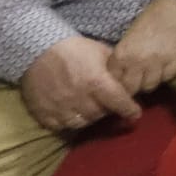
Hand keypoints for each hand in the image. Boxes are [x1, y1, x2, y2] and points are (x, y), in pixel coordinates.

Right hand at [19, 37, 141, 132]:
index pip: (118, 102)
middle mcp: (79, 97)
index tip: (135, 114)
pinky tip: (72, 113)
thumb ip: (116, 68)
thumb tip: (130, 80)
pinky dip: (68, 122)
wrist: (39, 50)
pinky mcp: (43, 113)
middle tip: (108, 104)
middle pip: (100, 115)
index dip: (129, 110)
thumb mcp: (102, 52)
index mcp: (96, 81)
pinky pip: (60, 126)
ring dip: (89, 117)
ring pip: (81, 123)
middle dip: (107, 110)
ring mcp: (59, 107)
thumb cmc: (75, 49)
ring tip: (91, 108)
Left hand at [106, 0, 175, 95]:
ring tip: (149, 75)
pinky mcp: (174, 64)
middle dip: (131, 86)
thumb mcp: (128, 38)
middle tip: (135, 81)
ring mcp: (157, 65)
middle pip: (131, 88)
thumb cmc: (149, 19)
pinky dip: (163, 75)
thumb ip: (123, 57)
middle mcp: (137, 63)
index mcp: (122, 54)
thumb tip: (121, 73)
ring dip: (148, 82)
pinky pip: (166, 79)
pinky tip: (163, 67)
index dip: (118, 82)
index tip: (122, 80)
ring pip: (149, 86)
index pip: (114, 81)